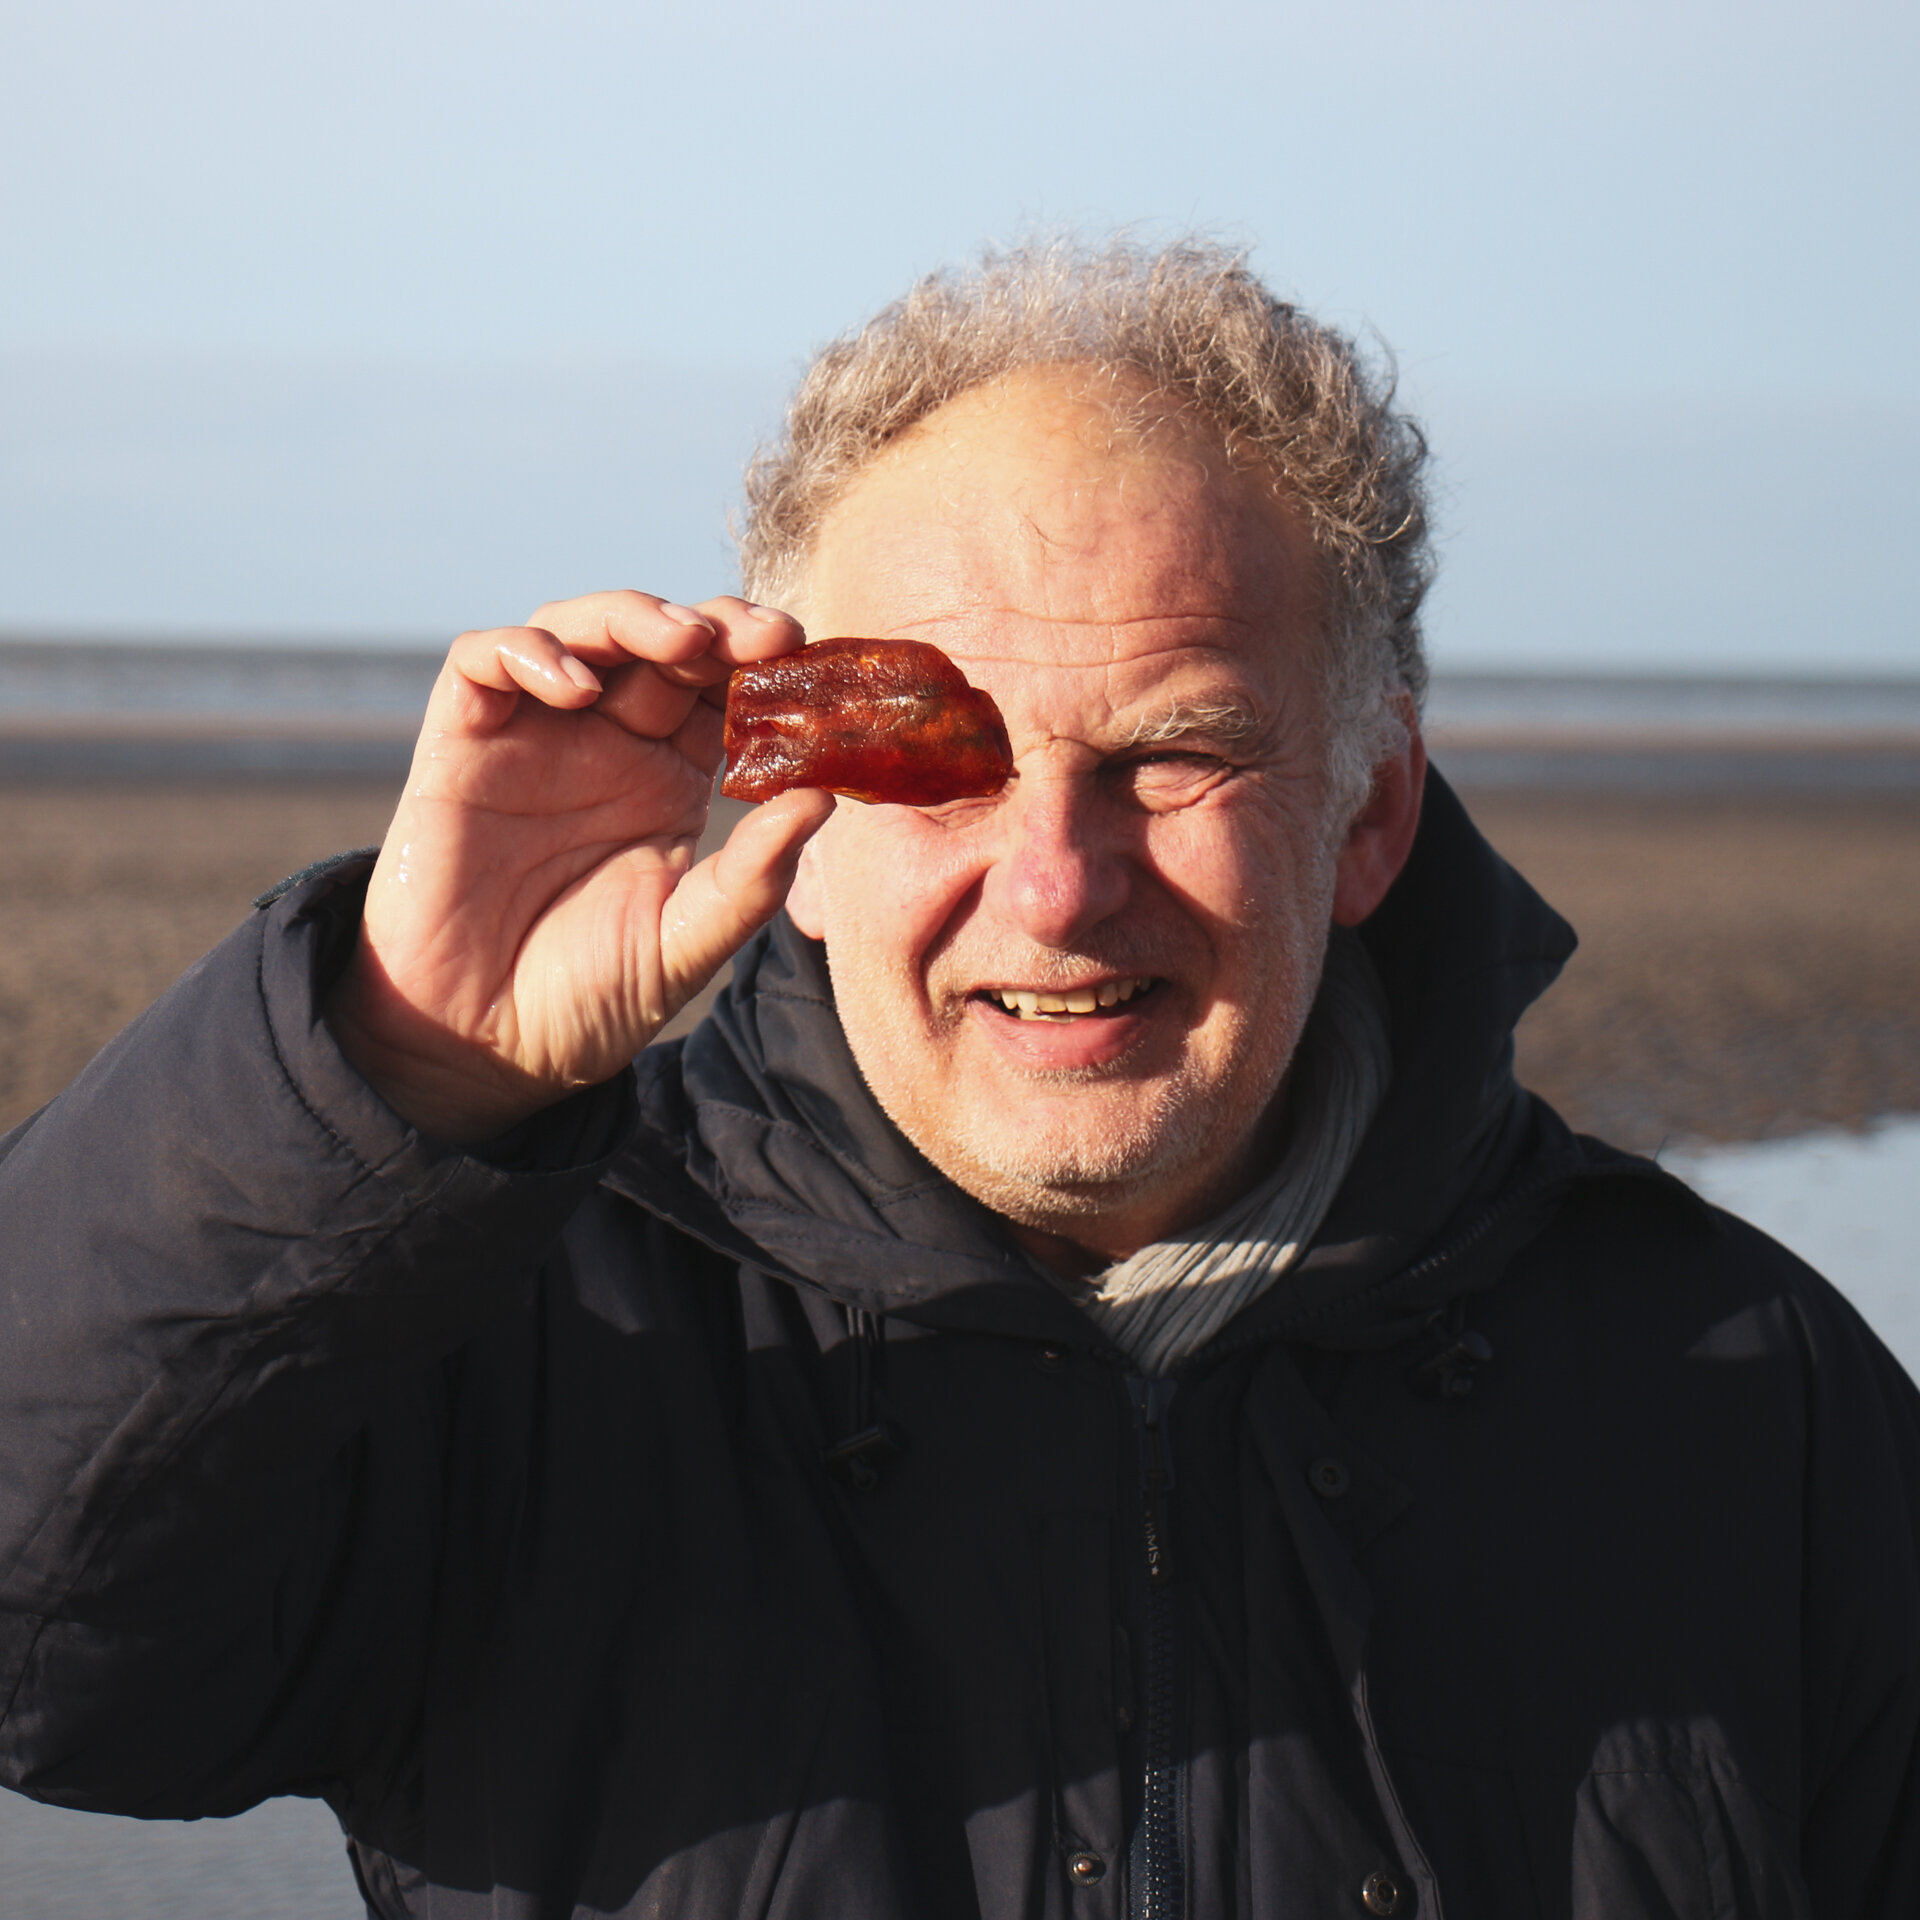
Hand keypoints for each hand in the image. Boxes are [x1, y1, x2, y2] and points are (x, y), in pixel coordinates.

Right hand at [326, 591, 833, 1142]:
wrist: (479, 1047)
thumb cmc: (586, 998)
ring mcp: (532, 736)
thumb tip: (825, 800)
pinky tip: (576, 688)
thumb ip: (751, 878)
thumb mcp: (686, 943)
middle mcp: (605, 744)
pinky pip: (483, 662)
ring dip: (633, 617)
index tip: (809, 664)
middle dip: (718, 627)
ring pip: (579, 629)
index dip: (763, 668)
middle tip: (766, 637)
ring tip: (683, 641)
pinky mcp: (460, 743)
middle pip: (662, 645)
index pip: (722, 693)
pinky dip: (529, 652)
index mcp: (668, 780)